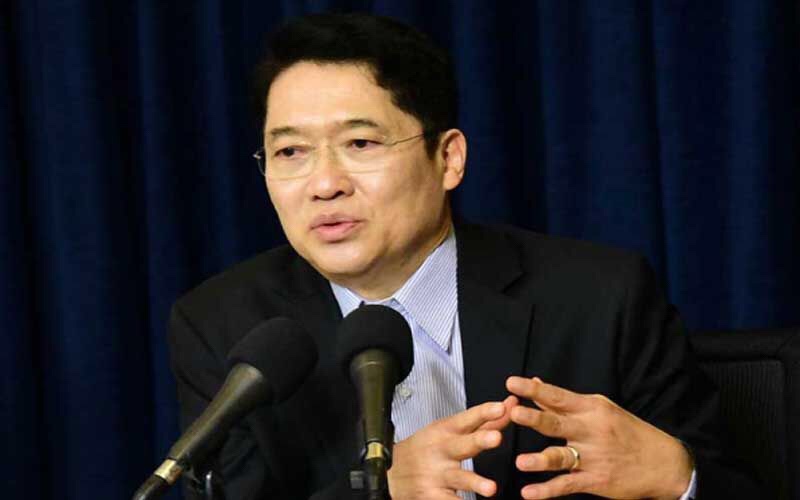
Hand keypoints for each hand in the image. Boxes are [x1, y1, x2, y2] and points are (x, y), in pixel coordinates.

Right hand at [387, 396, 517, 499]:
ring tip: (491, 489)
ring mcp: (438, 475)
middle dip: (479, 440)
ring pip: (458, 478)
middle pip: (462, 444)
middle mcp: (443, 451)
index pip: (467, 418)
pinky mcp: (433, 496)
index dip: (484, 412)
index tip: (500, 407)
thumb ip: (485, 421)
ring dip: (475, 482)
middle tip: (496, 438)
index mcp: (447, 431)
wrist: (391, 473)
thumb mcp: (451, 430)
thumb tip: (512, 404)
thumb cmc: (428, 448)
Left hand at [506, 376, 692, 499]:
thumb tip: (535, 383)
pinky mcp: (596, 481)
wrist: (664, 463)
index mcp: (592, 409)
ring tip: (520, 462)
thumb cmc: (627, 431)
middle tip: (514, 413)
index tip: (512, 383)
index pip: (558, 396)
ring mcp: (594, 457)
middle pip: (557, 423)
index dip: (534, 389)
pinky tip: (528, 493)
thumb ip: (564, 401)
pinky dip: (546, 490)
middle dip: (535, 418)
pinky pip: (567, 485)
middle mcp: (591, 431)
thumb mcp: (600, 409)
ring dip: (540, 460)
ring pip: (561, 457)